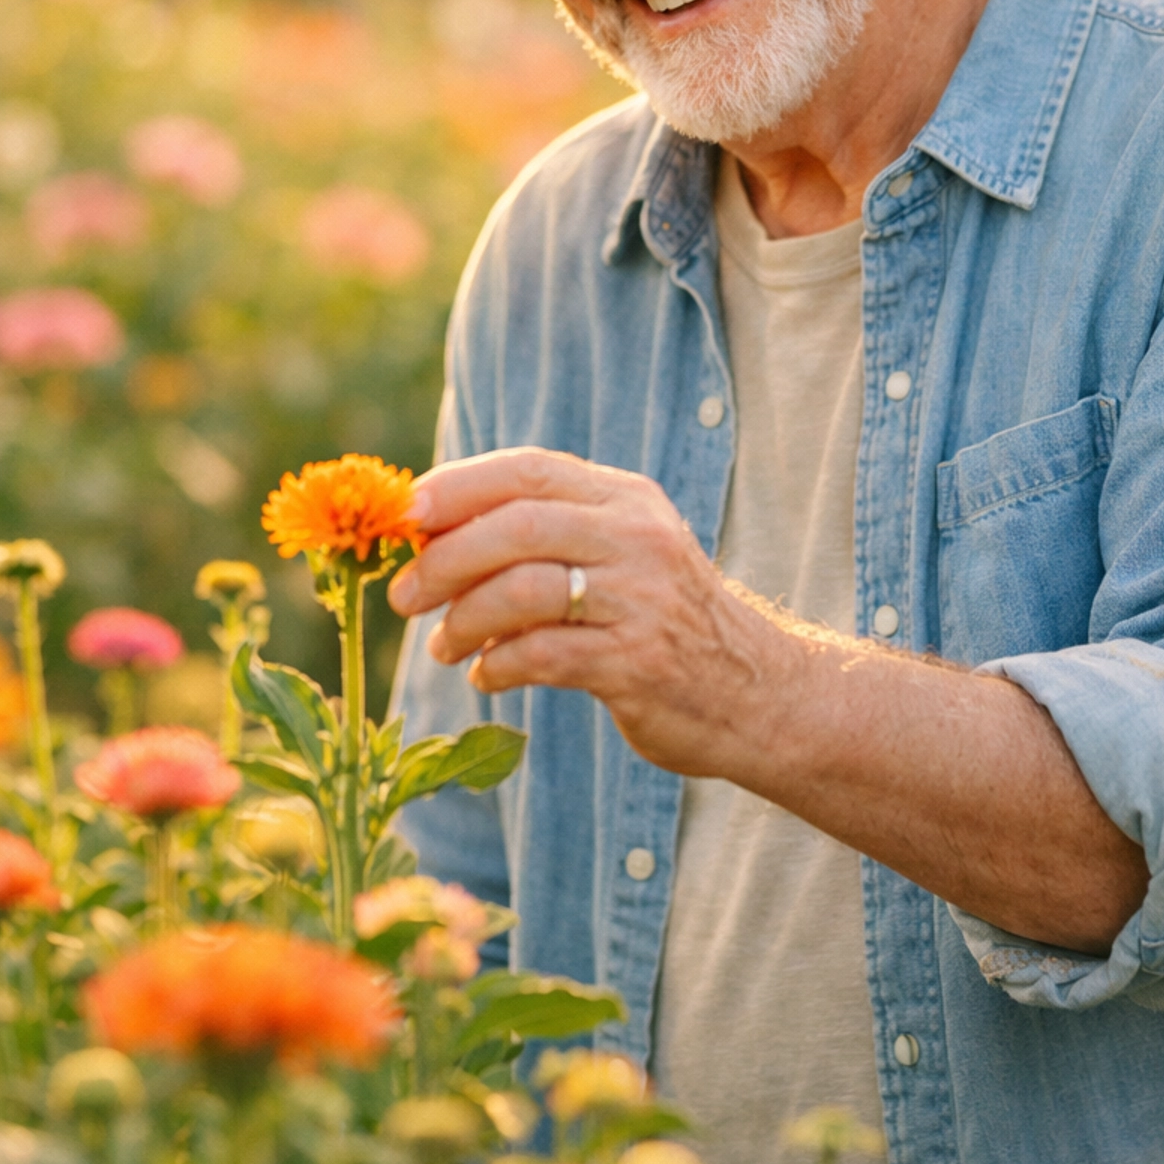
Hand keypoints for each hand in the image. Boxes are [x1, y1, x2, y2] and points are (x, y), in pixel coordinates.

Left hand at [388, 448, 795, 776]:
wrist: (760, 693)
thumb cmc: (666, 621)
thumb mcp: (625, 554)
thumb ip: (551, 534)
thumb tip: (435, 534)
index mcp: (627, 500)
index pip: (529, 470)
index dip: (457, 487)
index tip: (406, 515)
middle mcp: (637, 537)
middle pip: (517, 525)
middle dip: (444, 558)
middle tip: (404, 595)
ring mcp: (641, 599)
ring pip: (523, 589)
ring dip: (463, 620)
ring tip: (443, 646)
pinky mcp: (638, 663)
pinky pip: (542, 655)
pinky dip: (497, 666)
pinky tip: (487, 677)